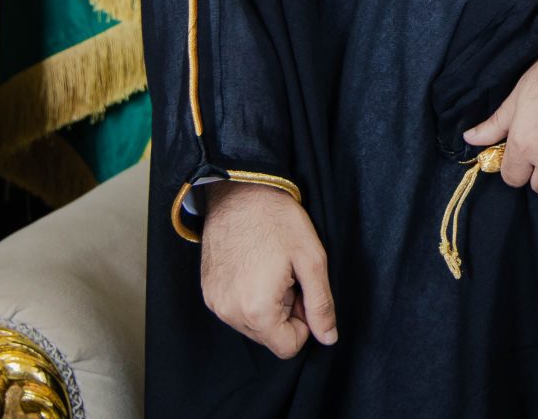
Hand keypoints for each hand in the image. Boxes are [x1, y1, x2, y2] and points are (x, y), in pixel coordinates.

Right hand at [198, 182, 337, 357]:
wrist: (240, 191)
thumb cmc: (278, 220)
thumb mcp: (312, 260)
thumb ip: (321, 305)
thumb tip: (328, 338)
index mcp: (257, 311)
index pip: (288, 347)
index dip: (304, 321)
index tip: (302, 289)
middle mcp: (230, 313)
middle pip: (270, 337)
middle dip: (285, 312)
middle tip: (288, 275)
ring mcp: (215, 303)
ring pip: (253, 325)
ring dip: (267, 305)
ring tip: (271, 268)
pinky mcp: (208, 292)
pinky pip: (235, 310)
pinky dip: (249, 296)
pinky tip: (254, 266)